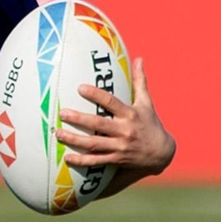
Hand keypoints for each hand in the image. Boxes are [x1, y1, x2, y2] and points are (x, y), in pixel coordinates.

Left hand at [55, 57, 174, 177]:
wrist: (161, 153)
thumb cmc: (150, 124)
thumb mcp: (146, 103)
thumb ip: (140, 82)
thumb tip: (139, 59)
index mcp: (130, 114)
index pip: (111, 102)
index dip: (96, 95)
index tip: (80, 88)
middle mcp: (125, 130)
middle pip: (98, 124)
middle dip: (79, 118)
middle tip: (62, 112)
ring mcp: (120, 147)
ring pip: (94, 144)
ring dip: (75, 139)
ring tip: (58, 133)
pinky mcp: (116, 159)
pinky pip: (96, 161)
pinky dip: (82, 161)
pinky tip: (67, 157)